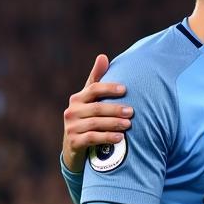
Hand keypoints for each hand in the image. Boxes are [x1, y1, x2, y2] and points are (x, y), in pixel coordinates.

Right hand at [61, 54, 131, 172]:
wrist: (74, 146)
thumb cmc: (88, 118)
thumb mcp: (91, 100)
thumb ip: (97, 79)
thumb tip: (103, 56)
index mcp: (78, 98)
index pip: (93, 88)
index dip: (109, 88)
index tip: (125, 89)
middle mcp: (72, 111)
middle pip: (96, 108)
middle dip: (115, 109)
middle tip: (132, 111)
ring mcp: (71, 127)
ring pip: (95, 123)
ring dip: (113, 123)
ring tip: (129, 125)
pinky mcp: (74, 142)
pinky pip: (92, 138)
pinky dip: (106, 137)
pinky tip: (120, 138)